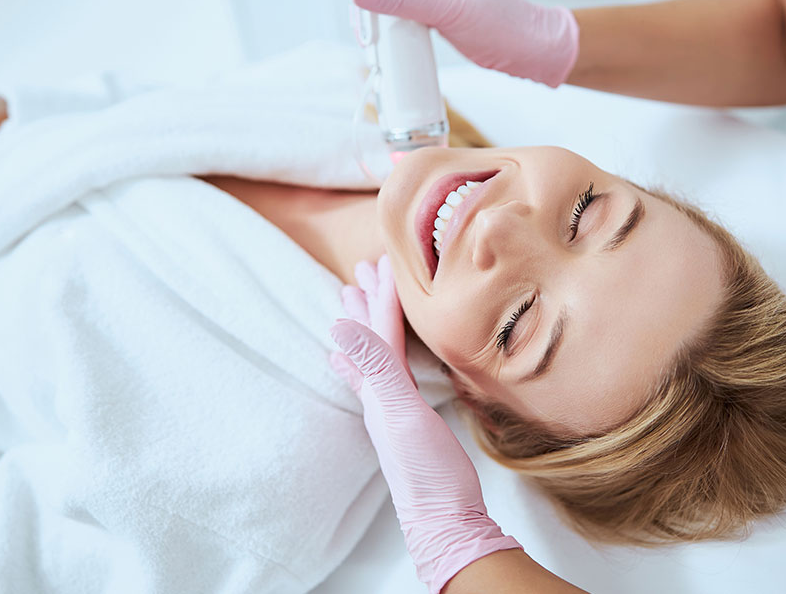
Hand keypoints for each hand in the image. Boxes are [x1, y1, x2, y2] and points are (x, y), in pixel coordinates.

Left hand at [330, 256, 520, 593]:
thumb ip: (376, 370)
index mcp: (381, 391)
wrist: (446, 523)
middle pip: (369, 341)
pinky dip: (376, 367)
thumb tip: (339, 327)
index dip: (381, 296)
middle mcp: (381, 399)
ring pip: (375, 359)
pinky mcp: (409, 428)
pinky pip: (387, 384)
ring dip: (367, 328)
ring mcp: (393, 414)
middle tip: (359, 272)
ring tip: (353, 306)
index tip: (381, 263)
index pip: (379, 331)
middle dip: (365, 305)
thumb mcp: (402, 415)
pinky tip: (370, 369)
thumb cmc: (428, 474)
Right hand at [351, 0, 578, 87]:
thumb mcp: (440, 5)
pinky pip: (400, 18)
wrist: (523, 48)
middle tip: (370, 30)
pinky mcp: (431, 12)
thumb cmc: (496, 19)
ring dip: (382, 23)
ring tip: (382, 40)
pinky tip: (397, 43)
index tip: (360, 2)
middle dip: (372, 7)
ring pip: (387, 2)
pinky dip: (394, 32)